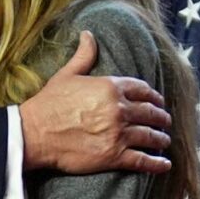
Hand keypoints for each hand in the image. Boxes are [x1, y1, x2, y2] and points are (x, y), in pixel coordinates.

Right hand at [20, 31, 171, 174]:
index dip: (153, 96)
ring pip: (150, 136)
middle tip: (165, 121)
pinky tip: (164, 164)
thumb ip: (83, 55)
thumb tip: (88, 34)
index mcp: (110, 87)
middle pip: (150, 113)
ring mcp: (118, 133)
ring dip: (161, 139)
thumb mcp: (66, 74)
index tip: (158, 101)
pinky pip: (143, 160)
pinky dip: (157, 163)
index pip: (142, 89)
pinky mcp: (114, 156)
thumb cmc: (48, 103)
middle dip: (161, 117)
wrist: (33, 133)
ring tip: (164, 141)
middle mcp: (119, 109)